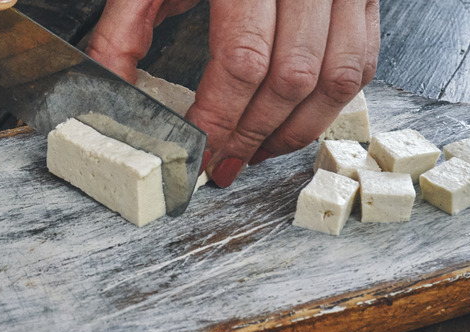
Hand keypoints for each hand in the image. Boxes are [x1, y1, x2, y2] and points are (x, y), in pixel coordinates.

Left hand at [87, 0, 379, 186]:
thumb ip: (124, 29)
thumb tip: (109, 91)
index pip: (243, 61)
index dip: (221, 118)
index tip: (199, 151)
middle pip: (291, 79)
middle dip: (253, 135)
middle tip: (224, 164)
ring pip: (336, 79)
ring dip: (296, 130)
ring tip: (258, 152)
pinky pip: (361, 60)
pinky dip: (332, 101)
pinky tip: (296, 119)